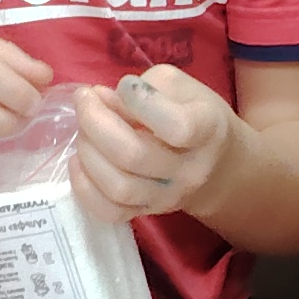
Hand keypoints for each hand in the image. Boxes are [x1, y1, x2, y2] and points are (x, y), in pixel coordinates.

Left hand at [71, 67, 237, 221]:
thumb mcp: (181, 86)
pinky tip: (80, 162)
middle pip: (133, 156)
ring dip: (88, 152)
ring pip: (118, 187)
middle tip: (86, 101)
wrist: (217, 165)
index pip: (175, 125)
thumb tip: (100, 98)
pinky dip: (84, 187)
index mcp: (206, 130)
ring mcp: (167, 197)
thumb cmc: (194, 113)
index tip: (126, 85)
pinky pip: (108, 212)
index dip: (140, 101)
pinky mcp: (146, 212)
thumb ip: (145, 86)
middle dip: (95, 122)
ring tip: (84, 131)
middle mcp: (189, 170)